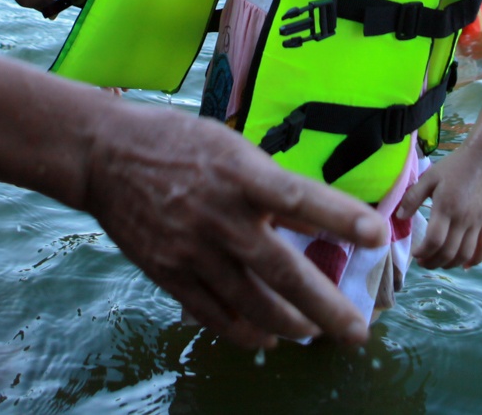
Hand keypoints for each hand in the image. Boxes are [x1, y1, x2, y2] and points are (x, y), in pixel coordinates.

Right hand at [82, 99, 386, 347]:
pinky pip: (216, 316)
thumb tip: (319, 224)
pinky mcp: (169, 274)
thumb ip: (274, 187)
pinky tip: (268, 337)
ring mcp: (193, 251)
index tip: (378, 235)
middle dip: (327, 309)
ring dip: (292, 326)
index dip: (340, 217)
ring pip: (254, 305)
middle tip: (358, 333)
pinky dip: (247, 332)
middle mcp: (220, 216)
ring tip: (316, 334)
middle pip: (283, 273)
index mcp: (239, 174)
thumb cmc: (176, 144)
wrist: (103, 156)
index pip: (300, 197)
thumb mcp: (231, 147)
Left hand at [396, 148, 481, 268]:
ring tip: (439, 263)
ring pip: (466, 254)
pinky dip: (475, 261)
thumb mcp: (429, 177)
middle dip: (433, 262)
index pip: (434, 240)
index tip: (415, 254)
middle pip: (449, 252)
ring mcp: (478, 222)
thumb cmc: (453, 167)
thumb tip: (399, 217)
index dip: (423, 252)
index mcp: (446, 207)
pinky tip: (465, 266)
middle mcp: (463, 218)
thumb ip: (413, 197)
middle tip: (423, 263)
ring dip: (451, 264)